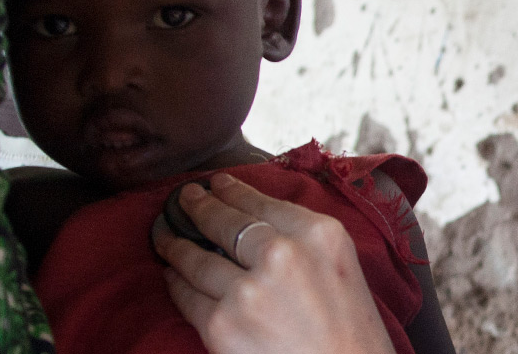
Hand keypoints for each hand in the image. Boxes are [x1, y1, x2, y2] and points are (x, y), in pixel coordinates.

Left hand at [153, 173, 397, 353]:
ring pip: (197, 258)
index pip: (262, 202)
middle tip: (184, 198)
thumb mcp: (341, 266)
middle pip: (225, 221)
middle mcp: (282, 254)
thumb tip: (252, 222)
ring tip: (164, 236)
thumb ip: (304, 239)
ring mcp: (248, 290)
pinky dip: (176, 283)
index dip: (232, 191)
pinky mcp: (222, 324)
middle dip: (198, 206)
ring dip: (175, 244)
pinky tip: (172, 275)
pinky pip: (187, 296)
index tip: (216, 184)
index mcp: (319, 235)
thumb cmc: (353, 333)